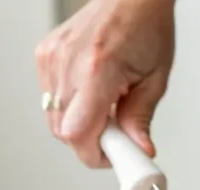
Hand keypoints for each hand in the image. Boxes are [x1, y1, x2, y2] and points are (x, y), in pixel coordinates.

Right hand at [35, 0, 174, 166]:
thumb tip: (138, 150)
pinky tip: (87, 90)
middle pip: (63, 132)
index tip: (111, 156)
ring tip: (102, 104)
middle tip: (113, 128)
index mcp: (97, 68)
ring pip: (54, 119)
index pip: (78, 134)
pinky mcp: (44, 56)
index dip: (94, 153)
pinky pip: (48, 100)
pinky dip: (68, 105)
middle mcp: (69, 63)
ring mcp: (52, 58)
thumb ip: (141, 118)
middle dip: (89, 140)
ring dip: (78, 122)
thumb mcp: (154, 77)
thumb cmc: (144, 24)